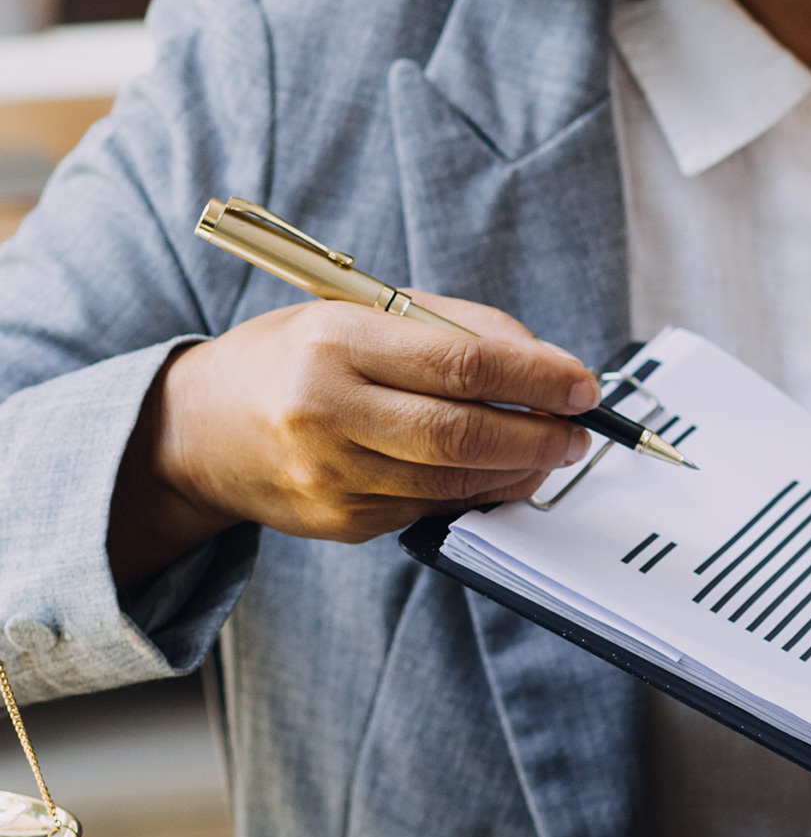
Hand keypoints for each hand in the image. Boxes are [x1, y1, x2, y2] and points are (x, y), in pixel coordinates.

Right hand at [107, 293, 600, 588]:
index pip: (461, 363)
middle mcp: (326, 412)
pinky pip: (434, 508)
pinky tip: (502, 474)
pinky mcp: (344, 522)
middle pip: (463, 434)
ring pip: (455, 481)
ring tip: (550, 451)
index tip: (582, 384)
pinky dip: (480, 491)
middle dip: (539, 435)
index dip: (536, 378)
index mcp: (334, 343)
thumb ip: (455, 329)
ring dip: (520, 470)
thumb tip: (546, 365)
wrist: (201, 430)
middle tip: (578, 430)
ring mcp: (333, 477)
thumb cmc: (294, 359)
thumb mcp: (359, 314)